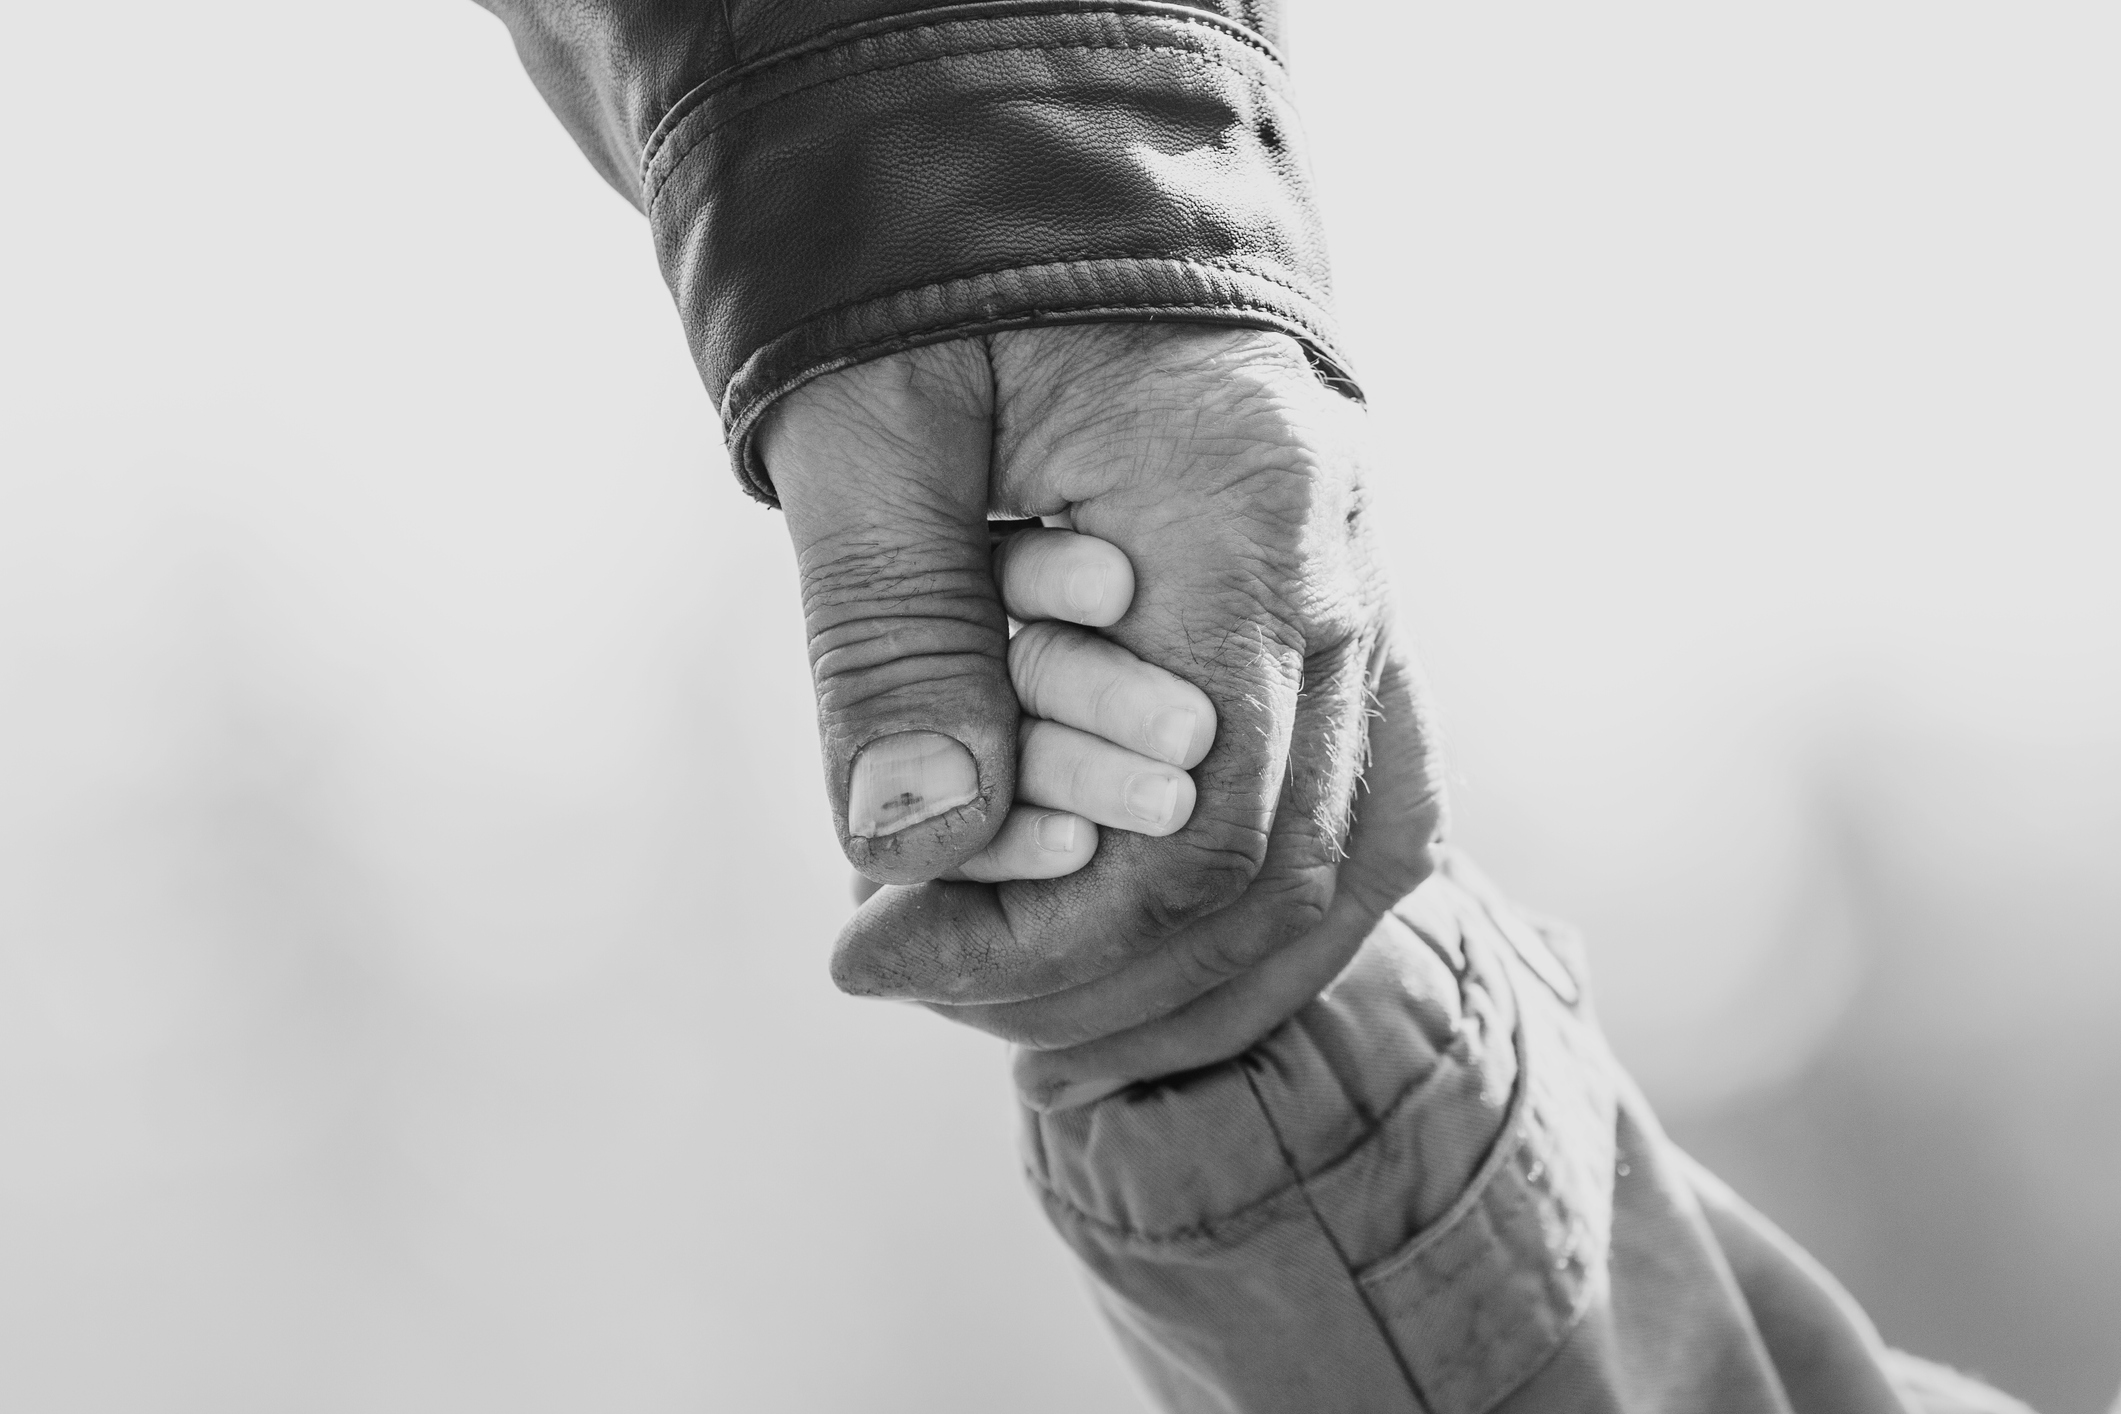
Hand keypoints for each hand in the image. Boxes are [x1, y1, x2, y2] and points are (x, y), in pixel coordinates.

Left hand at [760, 324, 1444, 1104]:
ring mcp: (1358, 592)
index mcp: (1246, 516)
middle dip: (1096, 973)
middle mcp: (1339, 569)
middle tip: (926, 980)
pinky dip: (1262, 901)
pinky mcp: (1332, 608)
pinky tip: (1150, 946)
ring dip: (1198, 970)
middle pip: (1280, 877)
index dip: (1038, 939)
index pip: (1195, 833)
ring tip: (1033, 1009)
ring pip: (1349, 862)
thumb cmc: (943, 276)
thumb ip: (895, 635)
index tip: (876, 957)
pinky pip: (1361, 798)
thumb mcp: (874, 431)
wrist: (1038, 168)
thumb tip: (916, 845)